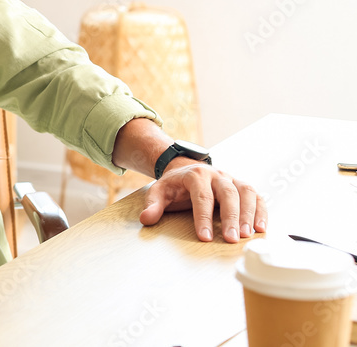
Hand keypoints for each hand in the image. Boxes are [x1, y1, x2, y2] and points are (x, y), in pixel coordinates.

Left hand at [139, 159, 266, 242]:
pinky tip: (261, 228)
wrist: (186, 168)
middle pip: (228, 193)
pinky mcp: (242, 186)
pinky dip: (261, 211)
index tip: (205, 237)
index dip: (203, 217)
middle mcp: (217, 174)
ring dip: (249, 214)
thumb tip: (146, 219)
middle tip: (232, 239)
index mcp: (195, 174)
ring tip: (248, 235)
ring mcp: (232, 179)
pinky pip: (257, 196)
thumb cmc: (175, 185)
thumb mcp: (159, 191)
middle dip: (230, 217)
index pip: (201, 196)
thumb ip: (153, 204)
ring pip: (246, 192)